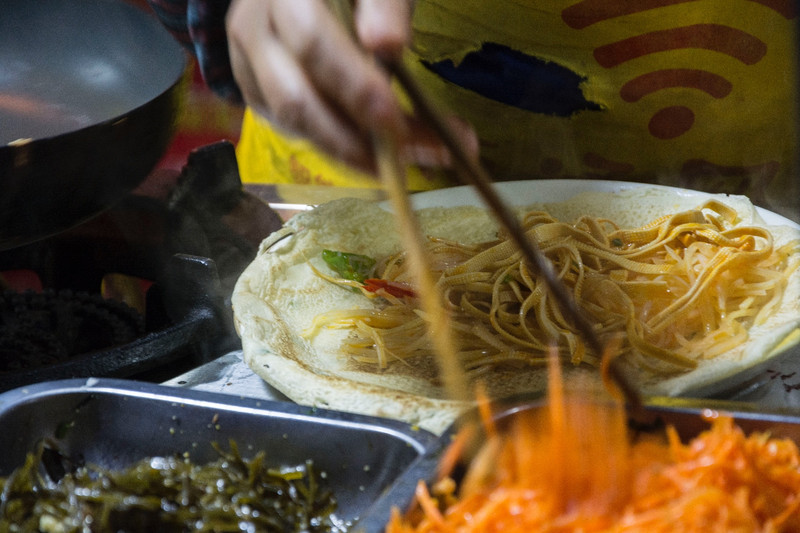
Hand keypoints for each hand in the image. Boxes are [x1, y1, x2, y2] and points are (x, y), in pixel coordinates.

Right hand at [225, 0, 476, 171]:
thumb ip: (384, 5)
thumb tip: (386, 44)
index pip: (315, 46)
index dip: (356, 89)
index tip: (395, 122)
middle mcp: (253, 28)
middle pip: (294, 99)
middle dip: (349, 139)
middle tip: (399, 159)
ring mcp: (246, 62)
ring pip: (290, 121)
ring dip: (344, 149)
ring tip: (391, 160)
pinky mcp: (253, 89)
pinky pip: (288, 128)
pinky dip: (328, 143)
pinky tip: (365, 148)